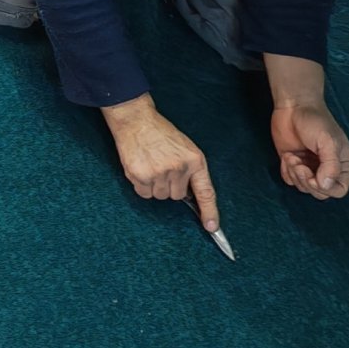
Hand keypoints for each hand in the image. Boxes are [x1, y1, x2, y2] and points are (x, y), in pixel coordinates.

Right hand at [102, 94, 220, 233]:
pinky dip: (142, 185)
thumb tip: (190, 196)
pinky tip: (141, 168)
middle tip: (162, 167)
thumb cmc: (160, 133)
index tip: (211, 227)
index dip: (210, 211)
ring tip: (151, 165)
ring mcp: (159, 173)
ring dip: (155, 186)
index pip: (206, 192)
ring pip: (160, 196)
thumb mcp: (185, 148)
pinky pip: (144, 193)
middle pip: (177, 196)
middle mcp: (178, 168)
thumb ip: (190, 170)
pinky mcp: (141, 176)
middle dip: (170, 186)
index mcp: (194, 160)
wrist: (136, 120)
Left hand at [271, 101, 348, 198]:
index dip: (324, 188)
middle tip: (298, 163)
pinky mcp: (295, 165)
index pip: (339, 190)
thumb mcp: (328, 142)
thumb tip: (326, 185)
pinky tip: (287, 156)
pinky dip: (286, 172)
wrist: (294, 107)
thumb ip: (330, 166)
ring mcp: (311, 168)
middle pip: (320, 192)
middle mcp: (329, 169)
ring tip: (292, 156)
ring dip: (294, 174)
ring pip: (303, 188)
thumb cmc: (315, 121)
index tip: (312, 176)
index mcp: (344, 165)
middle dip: (305, 181)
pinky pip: (291, 181)